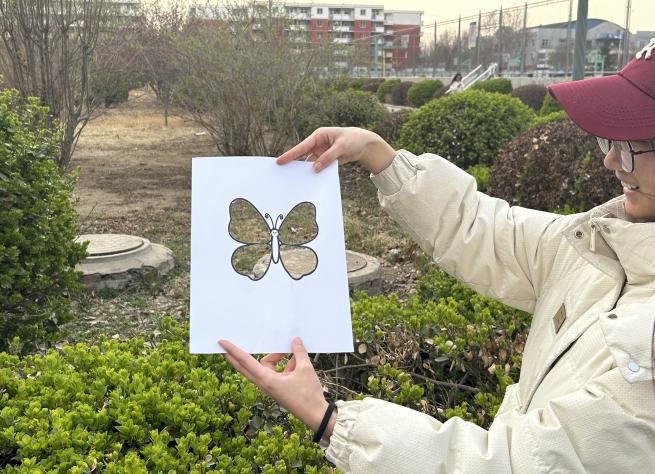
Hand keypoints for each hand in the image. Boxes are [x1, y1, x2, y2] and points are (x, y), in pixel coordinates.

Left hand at [218, 337, 335, 438]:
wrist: (315, 415)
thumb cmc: (308, 393)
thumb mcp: (305, 369)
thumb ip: (298, 352)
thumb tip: (295, 340)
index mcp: (267, 379)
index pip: (246, 361)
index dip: (234, 351)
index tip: (222, 343)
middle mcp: (264, 384)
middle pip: (246, 366)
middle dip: (236, 356)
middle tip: (225, 345)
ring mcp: (270, 387)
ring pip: (265, 367)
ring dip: (275, 358)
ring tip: (290, 350)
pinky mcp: (277, 388)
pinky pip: (275, 372)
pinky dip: (284, 365)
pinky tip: (296, 360)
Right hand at [277, 127, 395, 174]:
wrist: (365, 144)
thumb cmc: (353, 139)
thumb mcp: (341, 147)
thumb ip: (327, 158)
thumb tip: (315, 169)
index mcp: (318, 135)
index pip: (302, 146)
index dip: (290, 154)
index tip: (279, 161)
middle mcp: (318, 144)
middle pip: (303, 155)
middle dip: (294, 164)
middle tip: (283, 172)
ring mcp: (322, 152)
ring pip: (310, 163)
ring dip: (306, 171)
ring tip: (297, 180)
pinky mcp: (327, 160)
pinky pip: (318, 167)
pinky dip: (316, 173)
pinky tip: (311, 180)